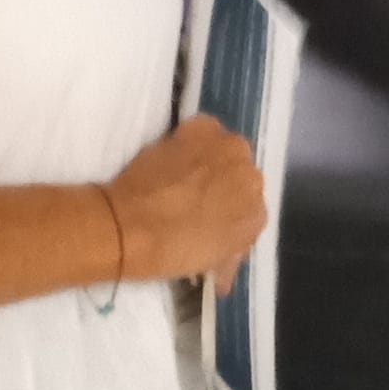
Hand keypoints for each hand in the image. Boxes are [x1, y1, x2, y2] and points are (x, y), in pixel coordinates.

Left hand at [109, 116, 266, 293]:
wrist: (130, 226)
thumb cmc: (170, 252)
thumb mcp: (210, 261)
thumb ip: (229, 247)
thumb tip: (227, 250)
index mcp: (257, 217)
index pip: (249, 213)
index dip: (228, 216)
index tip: (210, 221)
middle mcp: (252, 179)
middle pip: (241, 179)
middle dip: (224, 187)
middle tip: (197, 198)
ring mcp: (229, 150)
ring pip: (225, 154)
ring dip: (211, 162)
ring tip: (183, 176)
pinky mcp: (202, 129)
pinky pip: (205, 133)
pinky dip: (194, 142)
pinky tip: (176, 157)